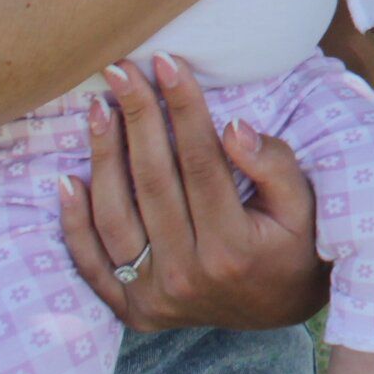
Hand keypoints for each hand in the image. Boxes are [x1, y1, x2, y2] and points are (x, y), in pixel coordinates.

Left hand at [58, 56, 328, 332]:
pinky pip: (92, 262)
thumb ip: (274, 165)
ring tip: (98, 107)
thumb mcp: (306, 204)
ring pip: (115, 216)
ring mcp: (154, 297)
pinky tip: (67, 178)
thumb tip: (232, 127)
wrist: (281, 311)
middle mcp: (188, 275)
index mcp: (233, 248)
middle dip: (137, 117)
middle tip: (121, 70)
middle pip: (153, 182)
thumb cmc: (296, 245)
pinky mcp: (132, 309)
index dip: (184, 108)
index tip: (169, 62)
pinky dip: (74, 222)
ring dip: (103, 156)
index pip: (201, 162)